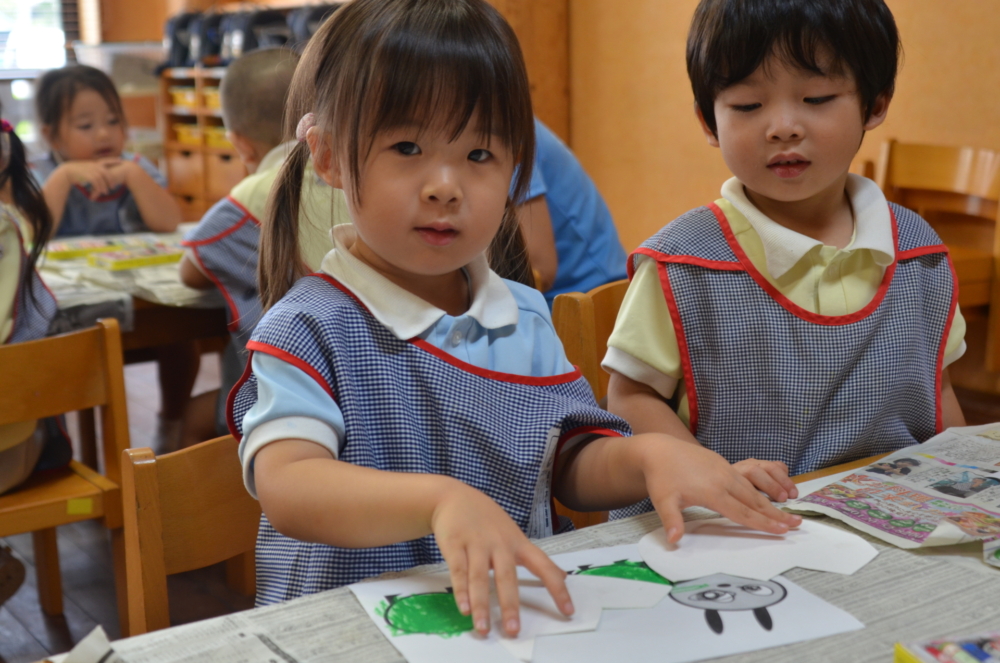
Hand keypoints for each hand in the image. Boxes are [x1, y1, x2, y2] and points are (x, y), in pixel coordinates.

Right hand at [59, 159, 125, 198]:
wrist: (67, 171)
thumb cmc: (76, 171)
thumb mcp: (86, 168)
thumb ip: (93, 169)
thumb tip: (98, 173)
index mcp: (94, 163)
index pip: (106, 160)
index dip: (113, 160)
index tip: (121, 160)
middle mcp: (93, 165)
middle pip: (106, 172)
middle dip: (111, 179)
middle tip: (114, 186)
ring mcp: (91, 170)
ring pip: (102, 178)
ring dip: (105, 186)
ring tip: (107, 192)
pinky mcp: (88, 175)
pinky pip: (96, 182)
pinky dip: (99, 187)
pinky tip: (101, 192)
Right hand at [430, 482, 572, 637]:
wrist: (454, 497)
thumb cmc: (487, 520)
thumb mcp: (514, 534)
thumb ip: (535, 557)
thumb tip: (563, 576)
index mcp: (518, 542)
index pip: (543, 566)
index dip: (556, 589)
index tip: (568, 611)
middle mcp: (499, 543)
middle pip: (507, 576)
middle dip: (510, 605)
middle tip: (513, 630)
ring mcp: (476, 543)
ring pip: (479, 577)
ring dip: (481, 604)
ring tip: (482, 627)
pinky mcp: (455, 543)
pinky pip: (458, 570)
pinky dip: (461, 591)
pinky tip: (464, 608)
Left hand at [637, 434, 801, 543]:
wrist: (659, 449)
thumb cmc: (661, 477)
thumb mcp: (663, 500)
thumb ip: (672, 520)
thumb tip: (674, 541)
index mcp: (712, 492)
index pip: (742, 513)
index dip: (763, 524)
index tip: (782, 531)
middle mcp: (724, 480)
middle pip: (754, 502)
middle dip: (776, 515)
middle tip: (797, 525)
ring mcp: (725, 470)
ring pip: (752, 491)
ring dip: (770, 504)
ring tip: (787, 514)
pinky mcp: (723, 464)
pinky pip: (747, 480)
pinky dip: (760, 491)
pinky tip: (766, 497)